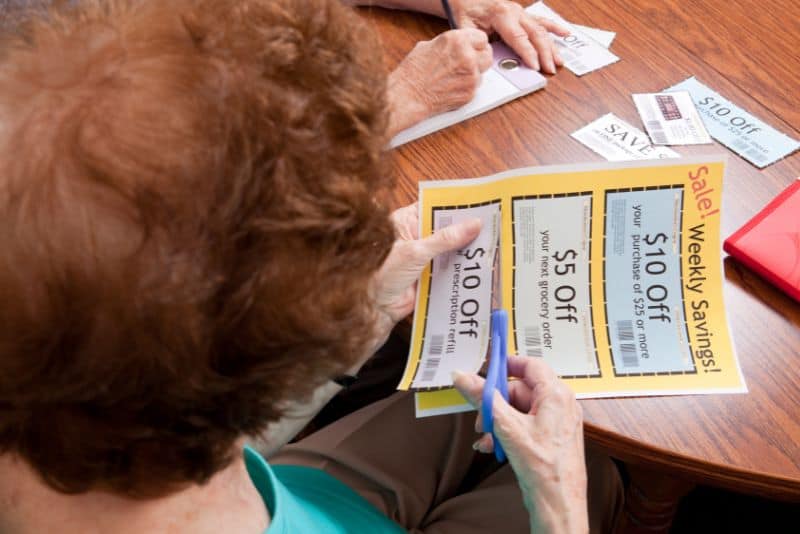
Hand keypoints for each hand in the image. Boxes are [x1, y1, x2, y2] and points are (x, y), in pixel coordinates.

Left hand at [368, 203, 481, 350]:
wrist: (375, 308)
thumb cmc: (382, 275)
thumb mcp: (415, 252)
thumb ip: (445, 239)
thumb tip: (473, 224)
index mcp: (406, 221)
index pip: (434, 206)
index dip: (455, 204)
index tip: (478, 202)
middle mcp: (416, 235)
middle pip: (446, 227)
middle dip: (466, 228)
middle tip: (492, 223)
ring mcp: (424, 255)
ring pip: (450, 248)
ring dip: (466, 248)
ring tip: (492, 241)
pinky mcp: (430, 273)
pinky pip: (450, 267)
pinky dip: (462, 267)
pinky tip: (479, 264)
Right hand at [387, 29, 492, 136]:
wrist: (408, 96)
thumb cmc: (413, 73)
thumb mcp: (428, 46)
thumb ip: (449, 45)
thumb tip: (457, 46)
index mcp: (457, 40)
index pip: (482, 38)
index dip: (476, 44)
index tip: (473, 48)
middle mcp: (467, 57)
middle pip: (488, 55)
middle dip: (479, 58)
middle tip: (469, 63)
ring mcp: (470, 76)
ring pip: (483, 72)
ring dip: (474, 74)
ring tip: (455, 77)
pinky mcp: (470, 93)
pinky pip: (475, 87)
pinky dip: (467, 88)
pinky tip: (452, 87)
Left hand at [451, 0, 568, 72]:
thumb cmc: (464, 12)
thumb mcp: (465, 28)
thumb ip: (476, 43)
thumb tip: (486, 57)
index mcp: (500, 14)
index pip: (518, 38)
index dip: (528, 53)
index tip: (535, 67)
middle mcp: (514, 11)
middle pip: (535, 34)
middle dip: (544, 53)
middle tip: (550, 69)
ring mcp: (520, 12)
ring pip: (541, 29)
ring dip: (551, 46)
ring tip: (559, 61)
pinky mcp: (522, 14)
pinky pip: (541, 21)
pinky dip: (554, 27)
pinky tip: (565, 33)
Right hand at [453, 355, 588, 533]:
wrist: (558, 504)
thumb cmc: (545, 468)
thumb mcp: (506, 426)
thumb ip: (483, 398)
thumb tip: (464, 377)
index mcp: (556, 394)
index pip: (530, 364)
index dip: (507, 364)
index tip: (486, 369)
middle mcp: (561, 405)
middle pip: (521, 389)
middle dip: (496, 402)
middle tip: (480, 414)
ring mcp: (557, 422)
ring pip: (520, 410)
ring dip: (498, 421)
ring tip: (485, 436)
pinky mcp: (552, 438)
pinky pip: (526, 425)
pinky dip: (508, 432)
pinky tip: (492, 446)